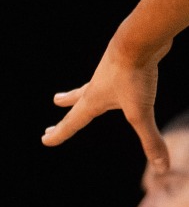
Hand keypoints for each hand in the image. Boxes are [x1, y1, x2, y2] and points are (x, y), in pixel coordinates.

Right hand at [41, 33, 168, 167]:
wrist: (139, 38)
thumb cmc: (134, 75)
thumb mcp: (141, 112)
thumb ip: (150, 140)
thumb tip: (161, 168)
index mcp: (93, 100)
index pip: (71, 123)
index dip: (58, 134)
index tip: (45, 139)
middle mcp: (97, 85)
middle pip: (78, 98)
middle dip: (66, 105)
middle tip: (56, 101)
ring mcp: (109, 70)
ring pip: (95, 82)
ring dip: (88, 87)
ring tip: (86, 88)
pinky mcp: (124, 59)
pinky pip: (116, 71)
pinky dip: (113, 75)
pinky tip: (122, 71)